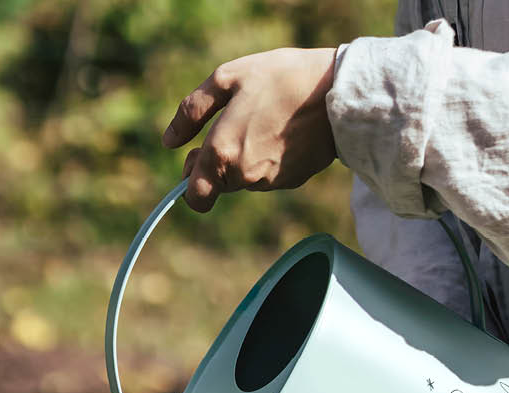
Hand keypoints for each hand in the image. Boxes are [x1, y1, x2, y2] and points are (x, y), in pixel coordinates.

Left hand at [163, 48, 338, 212]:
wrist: (339, 91)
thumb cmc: (281, 78)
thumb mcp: (228, 78)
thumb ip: (191, 111)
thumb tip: (169, 141)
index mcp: (222, 154)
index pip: (195, 198)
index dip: (190, 184)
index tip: (196, 161)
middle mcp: (243, 177)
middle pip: (218, 185)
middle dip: (218, 163)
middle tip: (233, 125)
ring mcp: (268, 183)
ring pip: (243, 180)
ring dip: (244, 159)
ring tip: (264, 120)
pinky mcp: (291, 182)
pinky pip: (268, 177)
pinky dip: (268, 159)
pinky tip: (282, 130)